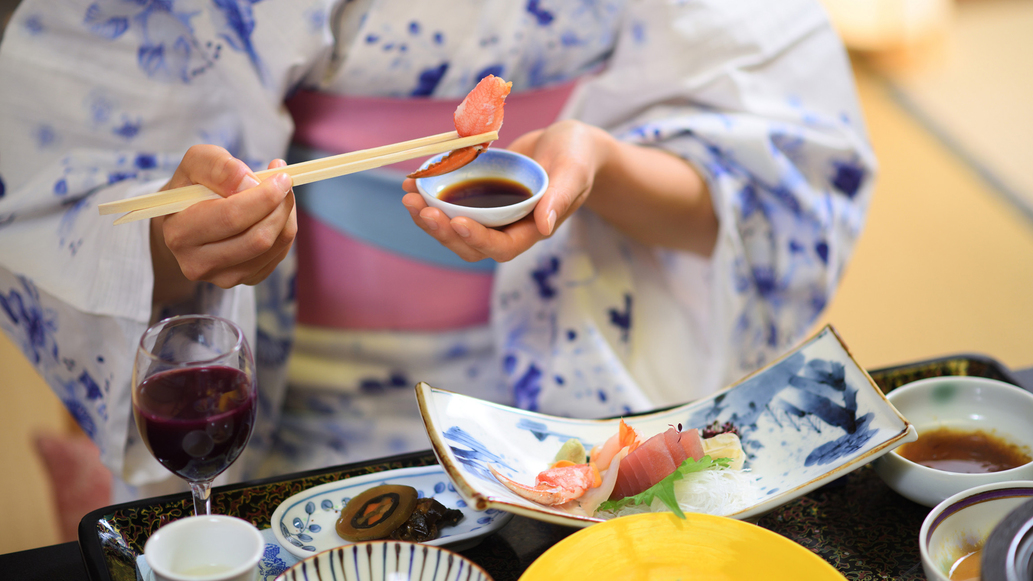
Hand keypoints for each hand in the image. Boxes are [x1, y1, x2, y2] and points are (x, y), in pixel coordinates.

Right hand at [150, 145, 296, 303]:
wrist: (187, 218)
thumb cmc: (193, 186)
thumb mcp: (196, 163)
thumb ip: (219, 166)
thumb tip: (250, 183)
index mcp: (180, 233)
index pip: (231, 217)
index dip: (263, 196)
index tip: (280, 176)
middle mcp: (198, 263)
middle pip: (257, 238)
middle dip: (280, 205)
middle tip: (284, 181)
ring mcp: (223, 277)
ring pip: (274, 247)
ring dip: (286, 215)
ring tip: (280, 193)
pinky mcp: (245, 279)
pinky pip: (279, 255)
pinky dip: (285, 229)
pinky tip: (274, 212)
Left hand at [400, 120, 612, 262]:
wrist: (568, 143)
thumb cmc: (577, 156)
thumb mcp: (573, 171)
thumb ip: (560, 197)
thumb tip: (544, 227)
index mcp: (532, 229)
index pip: (501, 247)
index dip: (477, 239)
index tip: (455, 221)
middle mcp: (509, 226)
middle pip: (470, 244)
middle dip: (442, 230)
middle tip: (419, 208)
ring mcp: (492, 213)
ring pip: (455, 227)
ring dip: (430, 217)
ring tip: (408, 198)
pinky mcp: (480, 196)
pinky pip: (452, 204)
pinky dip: (431, 196)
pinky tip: (411, 183)